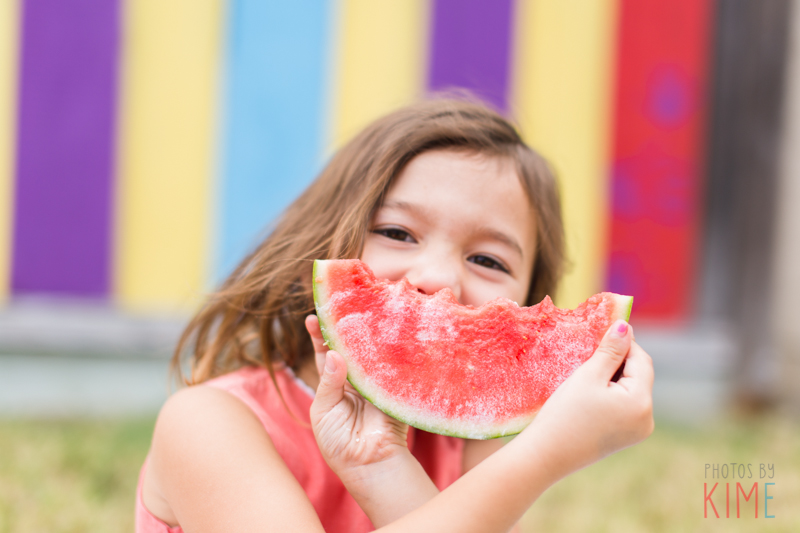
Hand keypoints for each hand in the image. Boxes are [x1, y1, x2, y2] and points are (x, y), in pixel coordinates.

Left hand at [305, 315, 410, 471]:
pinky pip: (387, 365)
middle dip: (342, 327)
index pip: (324, 353)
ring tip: (356, 313)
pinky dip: (382, 351)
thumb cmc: (339, 443)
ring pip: (367, 352)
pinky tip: (378, 333)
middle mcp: (354, 378)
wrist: (368, 465)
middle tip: (337, 306)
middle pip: (347, 347)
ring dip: (362, 335)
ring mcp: (373, 380)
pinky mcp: (391, 386)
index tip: (312, 318)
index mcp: (333, 384)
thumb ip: (328, 382)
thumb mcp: (323, 411)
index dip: (319, 335)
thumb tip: (334, 353)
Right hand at [521, 319, 653, 480]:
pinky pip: (624, 404)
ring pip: (631, 389)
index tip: (602, 331)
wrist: (546, 455)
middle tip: (590, 350)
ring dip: (613, 375)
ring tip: (587, 370)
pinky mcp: (625, 436)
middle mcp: (647, 419)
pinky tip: (589, 390)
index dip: (624, 342)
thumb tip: (626, 326)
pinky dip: (611, 392)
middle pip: (638, 375)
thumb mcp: (588, 376)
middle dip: (618, 360)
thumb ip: (610, 350)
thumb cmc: (564, 413)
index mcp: (642, 403)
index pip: (641, 360)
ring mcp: (637, 430)